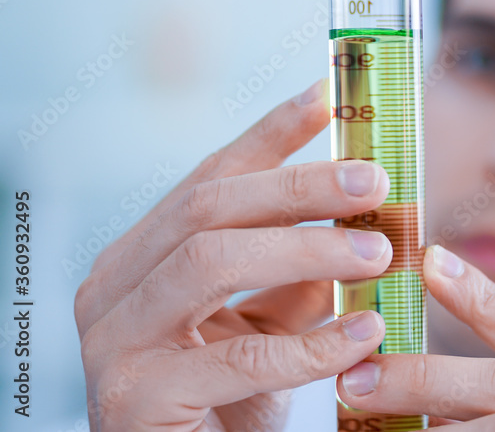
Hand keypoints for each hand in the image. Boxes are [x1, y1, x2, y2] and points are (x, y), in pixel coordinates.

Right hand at [74, 79, 392, 430]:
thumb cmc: (226, 399)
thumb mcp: (268, 321)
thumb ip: (300, 270)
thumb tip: (367, 215)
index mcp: (144, 254)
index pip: (212, 175)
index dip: (273, 132)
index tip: (331, 94)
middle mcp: (115, 284)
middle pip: (208, 205)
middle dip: (300, 185)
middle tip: (376, 181)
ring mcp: (115, 340)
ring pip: (211, 260)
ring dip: (307, 248)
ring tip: (380, 251)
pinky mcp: (136, 399)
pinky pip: (238, 358)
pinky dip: (312, 343)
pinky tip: (367, 332)